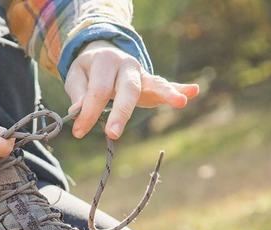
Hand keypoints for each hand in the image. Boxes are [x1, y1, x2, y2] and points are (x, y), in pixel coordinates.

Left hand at [64, 40, 199, 139]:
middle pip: (127, 89)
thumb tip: (78, 110)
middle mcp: (127, 65)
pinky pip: (165, 85)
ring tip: (180, 103)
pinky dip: (180, 89)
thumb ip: (78, 93)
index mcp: (106, 61)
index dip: (88, 113)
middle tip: (112, 134)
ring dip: (167, 93)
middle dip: (121, 112)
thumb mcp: (76, 76)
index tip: (78, 132)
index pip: (97, 90)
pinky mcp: (150, 82)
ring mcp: (141, 73)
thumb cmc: (88, 70)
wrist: (102, 53)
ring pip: (153, 84)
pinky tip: (193, 91)